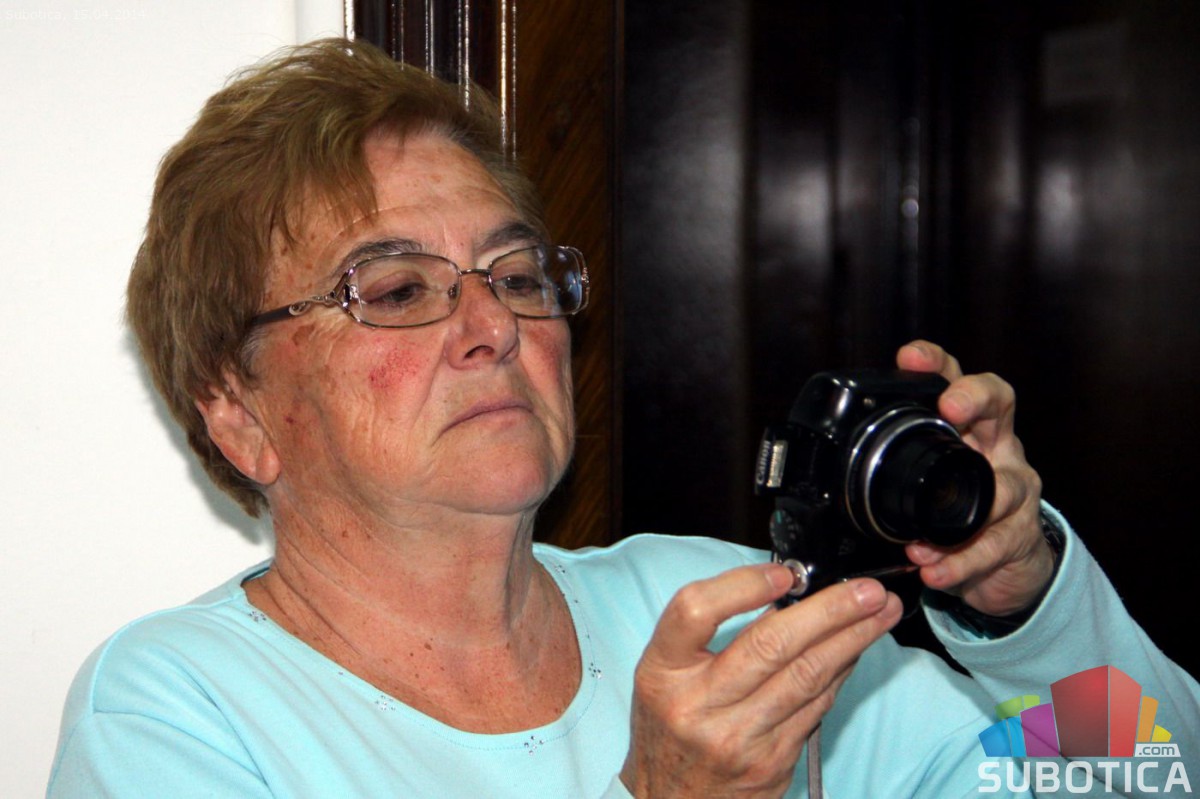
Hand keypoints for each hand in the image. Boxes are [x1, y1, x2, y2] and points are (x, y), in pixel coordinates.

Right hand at [620, 564, 901, 797]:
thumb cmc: (671, 724)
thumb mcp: (667, 674)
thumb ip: (708, 634)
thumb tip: (785, 592)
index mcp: (663, 671)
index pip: (696, 611)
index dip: (743, 585)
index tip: (784, 574)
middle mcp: (697, 705)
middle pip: (770, 644)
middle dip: (829, 610)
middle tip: (867, 589)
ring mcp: (737, 737)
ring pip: (806, 676)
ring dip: (852, 639)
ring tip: (880, 612)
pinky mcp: (771, 762)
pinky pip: (816, 706)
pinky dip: (841, 672)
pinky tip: (857, 650)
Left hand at [896, 340, 1055, 616]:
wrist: (1007, 565)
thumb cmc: (959, 512)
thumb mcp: (926, 482)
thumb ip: (891, 469)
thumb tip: (825, 470)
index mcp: (969, 430)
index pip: (957, 381)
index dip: (937, 363)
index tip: (911, 357)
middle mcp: (997, 449)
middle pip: (999, 404)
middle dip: (974, 398)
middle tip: (950, 407)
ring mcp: (1016, 490)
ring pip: (1002, 489)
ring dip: (959, 518)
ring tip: (920, 544)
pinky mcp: (1019, 536)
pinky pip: (992, 547)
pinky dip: (961, 562)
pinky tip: (936, 571)